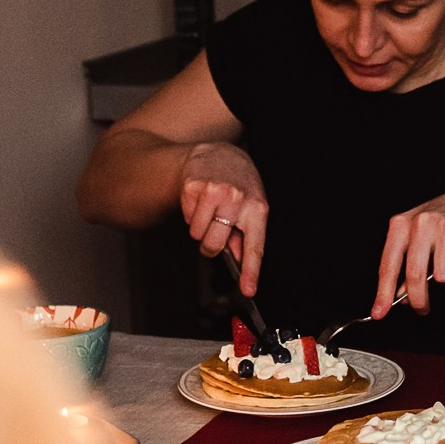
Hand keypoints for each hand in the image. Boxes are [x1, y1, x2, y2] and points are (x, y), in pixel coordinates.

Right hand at [178, 143, 267, 293]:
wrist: (216, 153)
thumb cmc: (237, 183)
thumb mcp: (251, 204)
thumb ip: (246, 233)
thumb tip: (242, 261)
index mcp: (257, 206)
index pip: (255, 245)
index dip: (251, 271)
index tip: (248, 290)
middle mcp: (237, 198)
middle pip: (215, 245)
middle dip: (210, 245)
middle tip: (213, 232)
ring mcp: (214, 191)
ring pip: (197, 234)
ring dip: (200, 227)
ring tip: (209, 209)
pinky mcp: (193, 186)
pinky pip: (187, 219)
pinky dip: (190, 214)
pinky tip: (199, 200)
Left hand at [374, 192, 444, 317]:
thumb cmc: (438, 223)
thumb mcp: (415, 239)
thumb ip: (403, 266)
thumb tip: (397, 297)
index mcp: (402, 223)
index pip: (389, 264)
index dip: (383, 293)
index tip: (380, 312)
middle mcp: (423, 221)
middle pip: (415, 274)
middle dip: (418, 299)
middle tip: (421, 308)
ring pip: (442, 275)